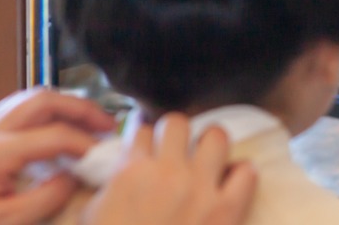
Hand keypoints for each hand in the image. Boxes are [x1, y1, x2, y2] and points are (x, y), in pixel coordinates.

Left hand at [0, 88, 115, 224]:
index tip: (104, 157)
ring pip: (30, 99)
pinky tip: (60, 130)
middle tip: (107, 124)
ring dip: (64, 106)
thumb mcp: (8, 222)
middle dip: (80, 107)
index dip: (85, 143)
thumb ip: (46, 198)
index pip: (54, 135)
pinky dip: (46, 113)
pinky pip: (19, 111)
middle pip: (42, 99)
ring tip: (89, 123)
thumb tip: (75, 176)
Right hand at [84, 114, 257, 224]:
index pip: (141, 129)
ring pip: (216, 136)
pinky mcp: (227, 209)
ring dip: (211, 145)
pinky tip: (232, 183)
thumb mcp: (92, 216)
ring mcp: (200, 188)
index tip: (150, 145)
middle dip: (176, 133)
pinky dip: (241, 175)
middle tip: (178, 150)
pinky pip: (245, 172)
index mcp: (131, 172)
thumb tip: (116, 173)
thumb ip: (107, 188)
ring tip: (208, 159)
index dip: (146, 136)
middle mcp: (167, 172)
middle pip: (178, 122)